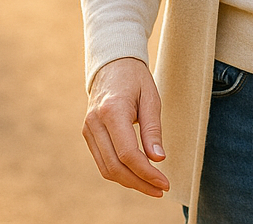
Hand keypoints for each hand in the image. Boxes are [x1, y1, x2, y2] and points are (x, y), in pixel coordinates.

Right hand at [83, 56, 169, 197]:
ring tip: (152, 186)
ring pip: (106, 168)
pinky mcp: (88, 134)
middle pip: (115, 167)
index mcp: (112, 111)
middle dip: (139, 183)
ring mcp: (88, 129)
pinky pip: (102, 161)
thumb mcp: (151, 98)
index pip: (128, 153)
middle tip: (160, 189)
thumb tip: (159, 159)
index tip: (164, 182)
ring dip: (129, 182)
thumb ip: (153, 129)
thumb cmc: (135, 78)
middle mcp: (95, 123)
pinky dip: (119, 172)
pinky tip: (137, 174)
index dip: (146, 172)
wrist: (112, 63)